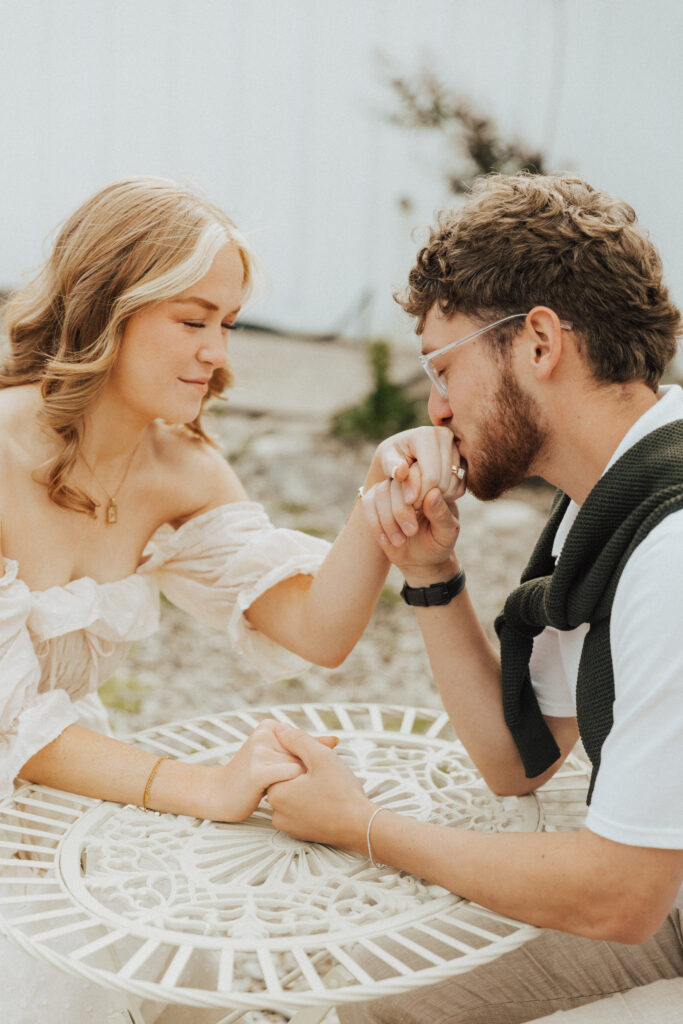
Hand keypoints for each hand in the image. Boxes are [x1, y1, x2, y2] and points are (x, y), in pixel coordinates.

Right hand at [206, 720, 337, 821]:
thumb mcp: (277, 756)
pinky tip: (283, 796)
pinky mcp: (258, 771)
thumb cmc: (250, 778)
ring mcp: (260, 750)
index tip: (296, 775)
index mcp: (270, 726)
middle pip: (304, 754)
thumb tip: (334, 740)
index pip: (305, 742)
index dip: (307, 762)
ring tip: (286, 792)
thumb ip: (304, 747)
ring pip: (300, 766)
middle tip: (293, 787)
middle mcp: (265, 734)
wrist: (218, 794)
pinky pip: (290, 777)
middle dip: (305, 773)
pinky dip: (293, 789)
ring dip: (298, 784)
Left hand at [268, 724, 373, 851]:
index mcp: (277, 793)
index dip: (299, 758)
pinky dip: (311, 802)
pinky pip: (301, 810)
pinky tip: (328, 799)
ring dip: (307, 787)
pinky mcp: (301, 834)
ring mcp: (289, 826)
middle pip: (286, 781)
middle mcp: (278, 813)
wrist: (362, 826)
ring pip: (294, 795)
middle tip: (325, 773)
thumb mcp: (320, 756)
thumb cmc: (342, 793)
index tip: (316, 761)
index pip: (280, 766)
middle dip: (303, 772)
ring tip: (328, 786)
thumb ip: (297, 740)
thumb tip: (280, 730)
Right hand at [361, 482, 459, 580]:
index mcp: (431, 483)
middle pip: (396, 482)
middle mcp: (409, 483)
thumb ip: (442, 514)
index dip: (414, 486)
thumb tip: (434, 493)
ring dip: (388, 519)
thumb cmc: (438, 543)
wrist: (421, 560)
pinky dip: (376, 524)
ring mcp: (391, 491)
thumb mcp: (447, 533)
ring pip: (380, 492)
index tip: (417, 508)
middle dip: (401, 509)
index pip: (418, 471)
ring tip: (400, 541)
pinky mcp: (376, 503)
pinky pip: (368, 504)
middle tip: (411, 532)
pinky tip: (387, 541)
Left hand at [374, 426, 465, 508]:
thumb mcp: (385, 461)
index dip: (419, 494)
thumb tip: (400, 472)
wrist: (403, 457)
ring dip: (436, 498)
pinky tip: (431, 493)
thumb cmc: (391, 459)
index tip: (408, 501)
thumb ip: (390, 466)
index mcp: (427, 435)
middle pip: (443, 482)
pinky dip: (446, 496)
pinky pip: (460, 488)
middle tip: (413, 501)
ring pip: (453, 487)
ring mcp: (458, 449)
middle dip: (427, 497)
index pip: (431, 476)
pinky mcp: (465, 461)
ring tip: (420, 496)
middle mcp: (446, 436)